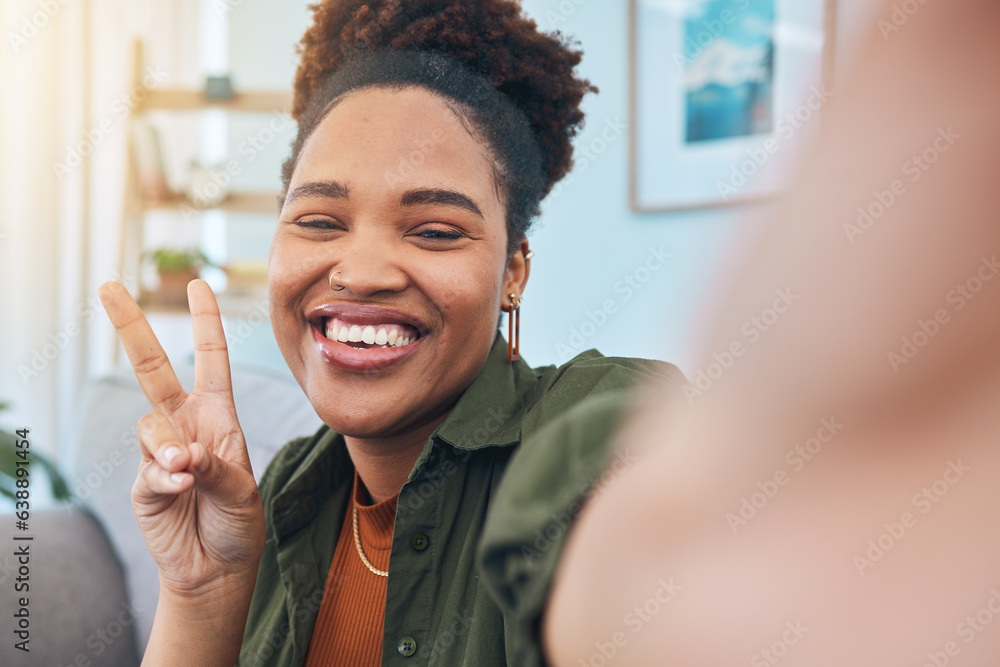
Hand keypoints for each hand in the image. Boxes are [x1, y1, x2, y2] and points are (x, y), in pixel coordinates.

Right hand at [99, 280, 264, 597]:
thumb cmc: (237, 522)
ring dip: (167, 446)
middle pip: (153, 367)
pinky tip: (181, 489)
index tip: (199, 284)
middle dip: (131, 327)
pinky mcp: (142, 480)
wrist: (217, 568)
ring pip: (149, 424)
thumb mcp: (241, 489)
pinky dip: (165, 477)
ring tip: (189, 472)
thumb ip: (215, 465)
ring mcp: (159, 451)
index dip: (206, 323)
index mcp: (218, 416)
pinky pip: (147, 467)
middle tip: (109, 287)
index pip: (210, 360)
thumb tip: (180, 455)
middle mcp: (185, 425)